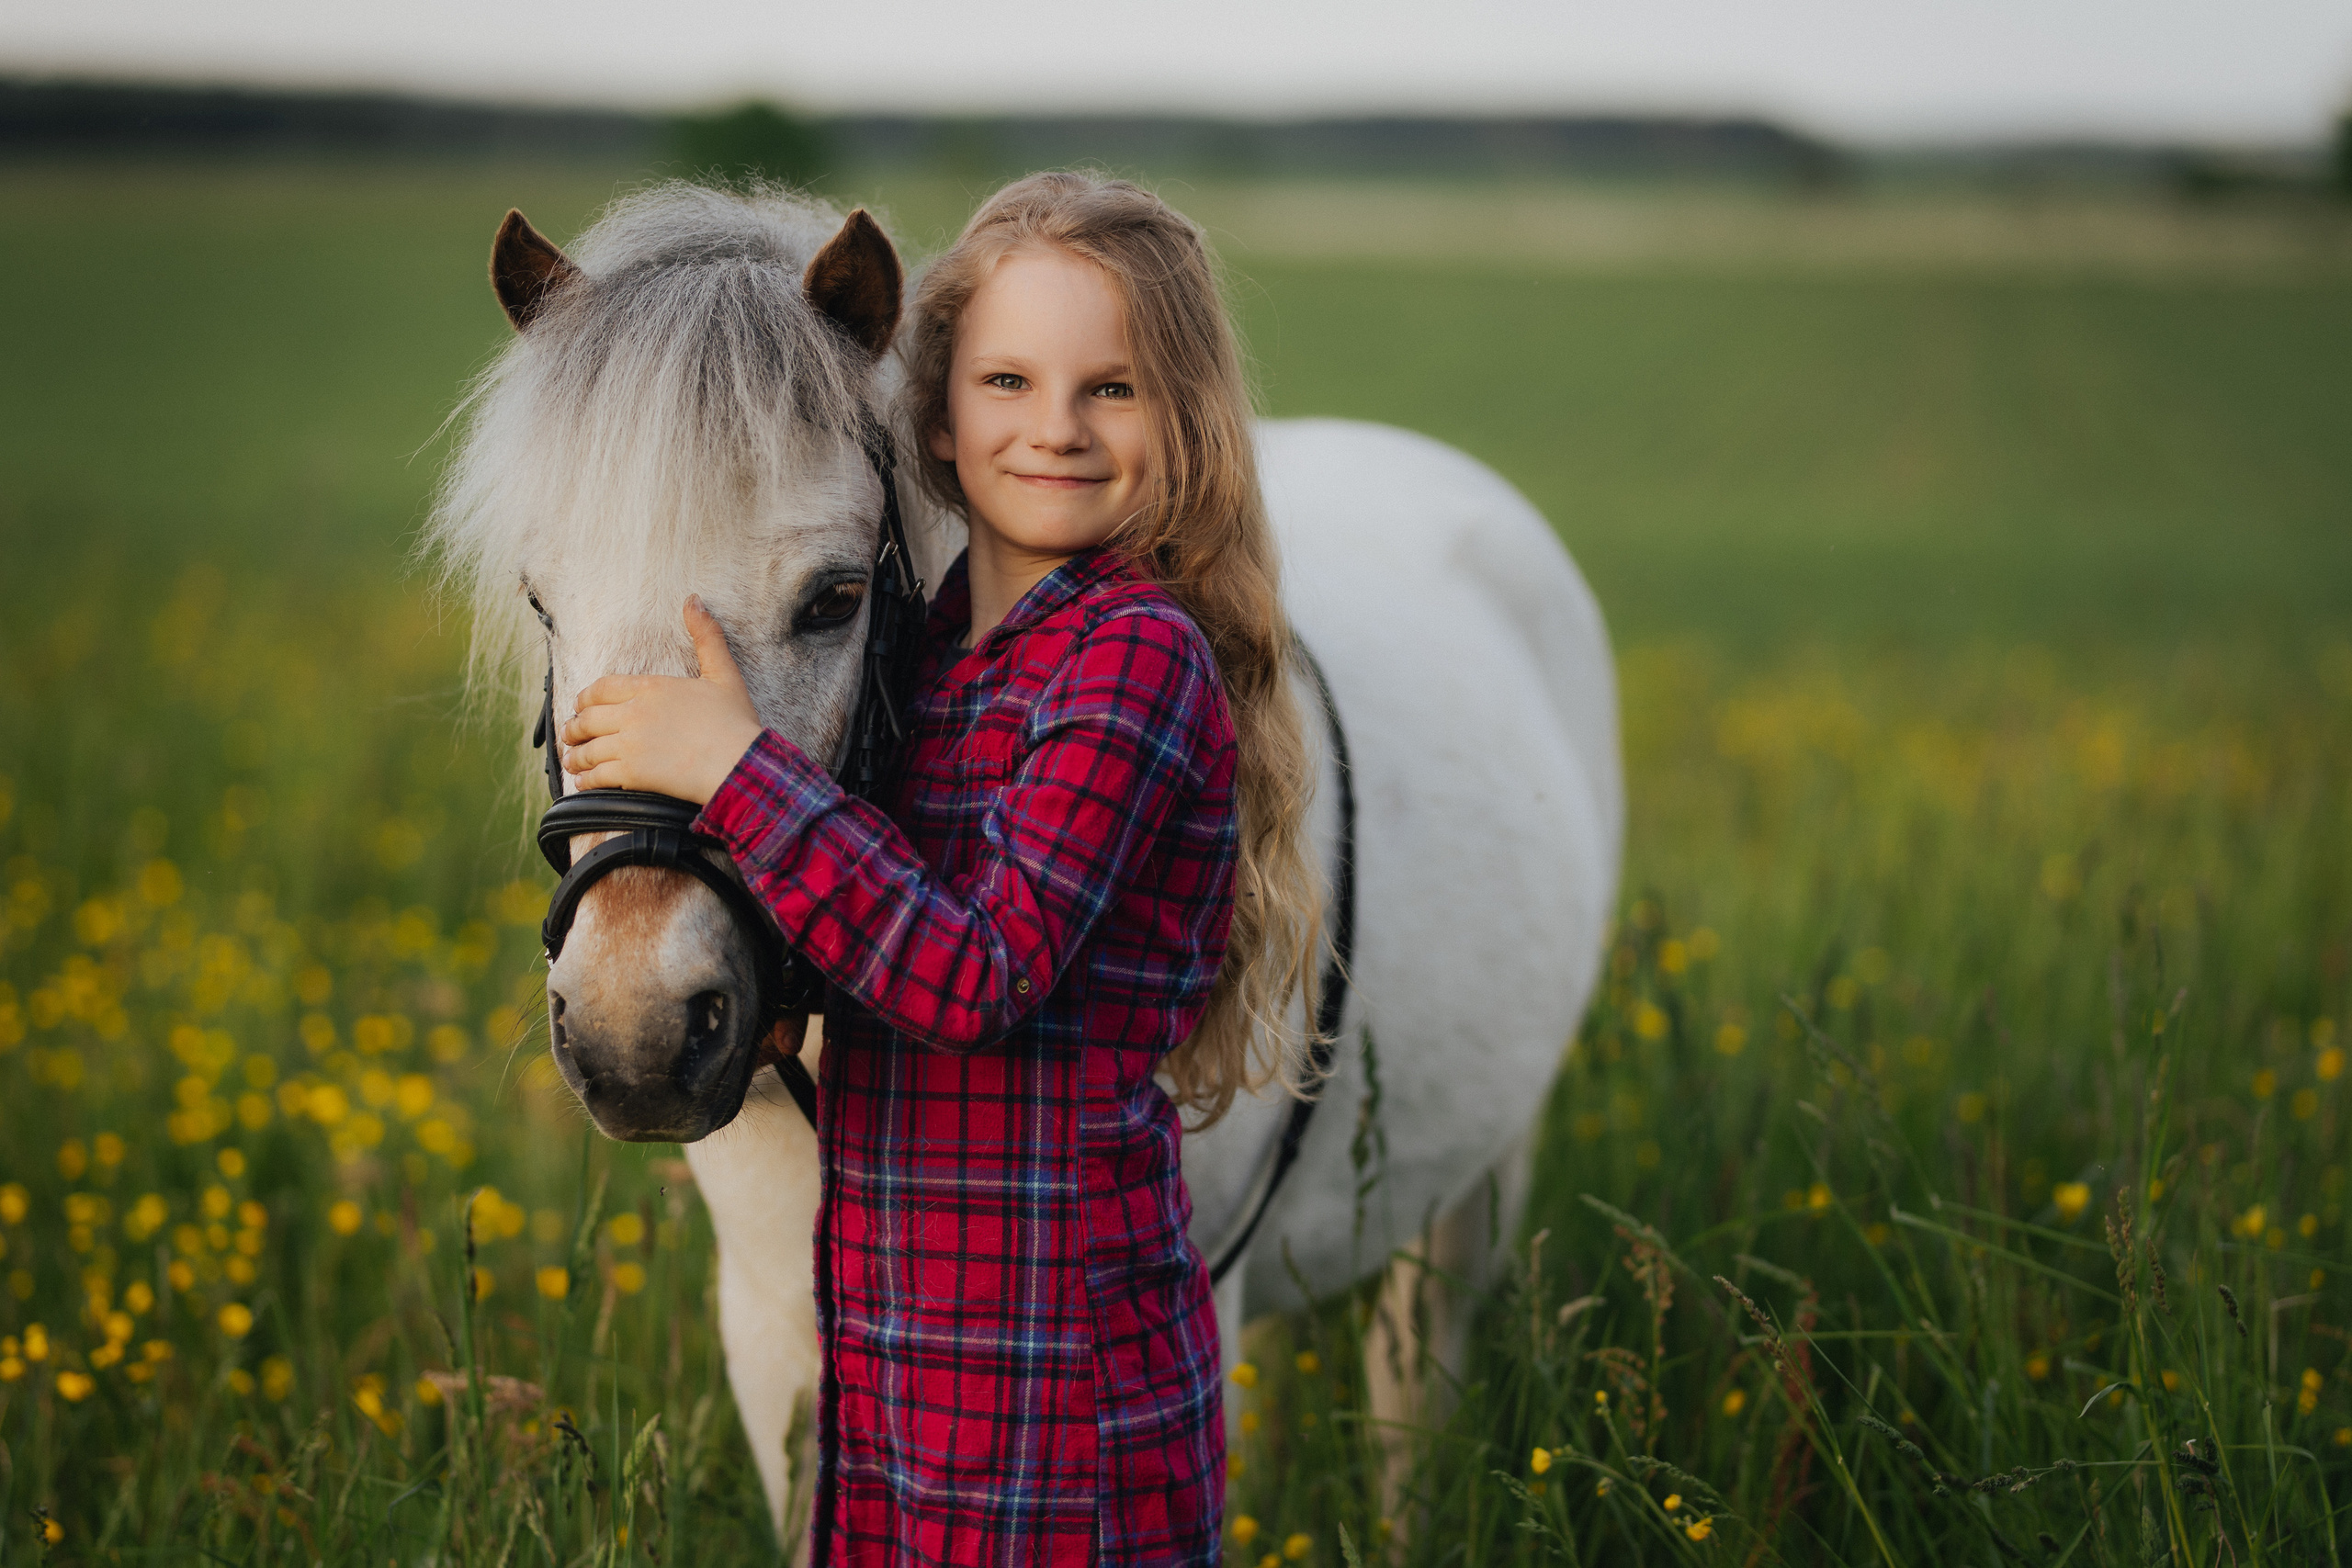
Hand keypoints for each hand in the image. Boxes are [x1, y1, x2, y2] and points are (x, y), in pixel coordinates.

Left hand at [558, 597, 763, 804]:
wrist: (739, 764)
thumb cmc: (734, 723)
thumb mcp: (723, 673)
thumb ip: (706, 637)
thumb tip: (693, 601)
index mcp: (651, 688)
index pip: (602, 688)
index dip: (586, 698)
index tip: (581, 706)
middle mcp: (633, 713)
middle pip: (587, 719)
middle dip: (574, 728)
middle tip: (570, 734)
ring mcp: (629, 744)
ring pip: (587, 749)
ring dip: (575, 755)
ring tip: (572, 761)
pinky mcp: (631, 774)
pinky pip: (596, 776)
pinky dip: (585, 779)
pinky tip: (584, 781)